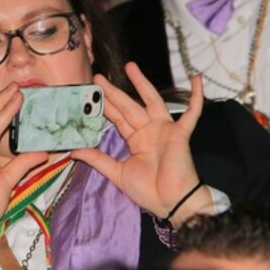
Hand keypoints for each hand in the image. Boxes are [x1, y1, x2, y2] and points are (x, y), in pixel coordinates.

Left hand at [72, 62, 211, 223]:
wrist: (172, 203)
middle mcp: (149, 131)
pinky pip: (192, 113)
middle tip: (99, 76)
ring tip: (130, 66)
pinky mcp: (180, 133)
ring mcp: (165, 130)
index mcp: (136, 140)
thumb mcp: (117, 173)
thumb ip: (97, 159)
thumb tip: (73, 151)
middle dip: (114, 92)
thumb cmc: (148, 191)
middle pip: (129, 106)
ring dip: (142, 83)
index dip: (105, 105)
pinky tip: (196, 79)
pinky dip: (196, 97)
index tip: (92, 92)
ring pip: (151, 101)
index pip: (118, 118)